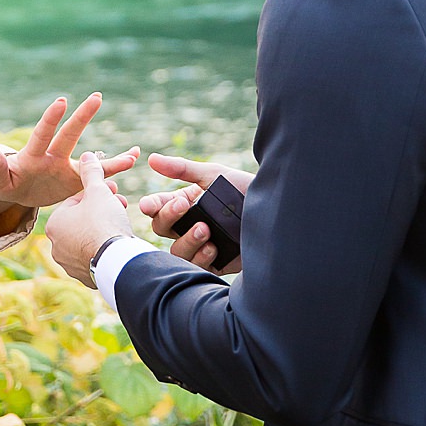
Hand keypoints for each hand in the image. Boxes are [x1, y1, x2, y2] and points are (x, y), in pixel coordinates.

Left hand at [0, 93, 138, 212]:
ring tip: (133, 149)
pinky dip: (116, 168)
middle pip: (69, 135)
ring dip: (111, 155)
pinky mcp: (76, 181)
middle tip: (97, 97)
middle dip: (82, 116)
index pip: (42, 134)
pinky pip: (98, 176)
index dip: (50, 119)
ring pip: (91, 160)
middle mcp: (52, 156)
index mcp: (32, 155)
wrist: (18, 193)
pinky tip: (133, 159)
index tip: (61, 101)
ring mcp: (66, 167)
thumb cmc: (4, 182)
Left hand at [45, 153, 132, 288]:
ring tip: (121, 224)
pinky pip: (96, 257)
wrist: (116, 260)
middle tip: (120, 204)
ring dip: (104, 229)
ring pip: (89, 239)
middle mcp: (56, 246)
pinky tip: (118, 245)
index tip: (112, 190)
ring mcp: (70, 264)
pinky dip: (106, 249)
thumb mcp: (97, 191)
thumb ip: (90, 172)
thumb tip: (87, 156)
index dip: (97, 193)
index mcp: (53, 224)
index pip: (76, 202)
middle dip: (101, 211)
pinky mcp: (86, 277)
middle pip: (83, 221)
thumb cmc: (103, 222)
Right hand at [139, 154, 252, 272]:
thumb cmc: (244, 189)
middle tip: (184, 206)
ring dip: (187, 240)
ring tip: (204, 229)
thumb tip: (151, 159)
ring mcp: (201, 246)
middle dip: (169, 218)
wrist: (276, 209)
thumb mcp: (213, 175)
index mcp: (185, 204)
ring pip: (176, 252)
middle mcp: (189, 225)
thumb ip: (182, 169)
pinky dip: (202, 256)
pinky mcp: (216, 263)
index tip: (149, 205)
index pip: (158, 207)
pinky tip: (214, 247)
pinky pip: (197, 267)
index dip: (151, 206)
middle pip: (161, 229)